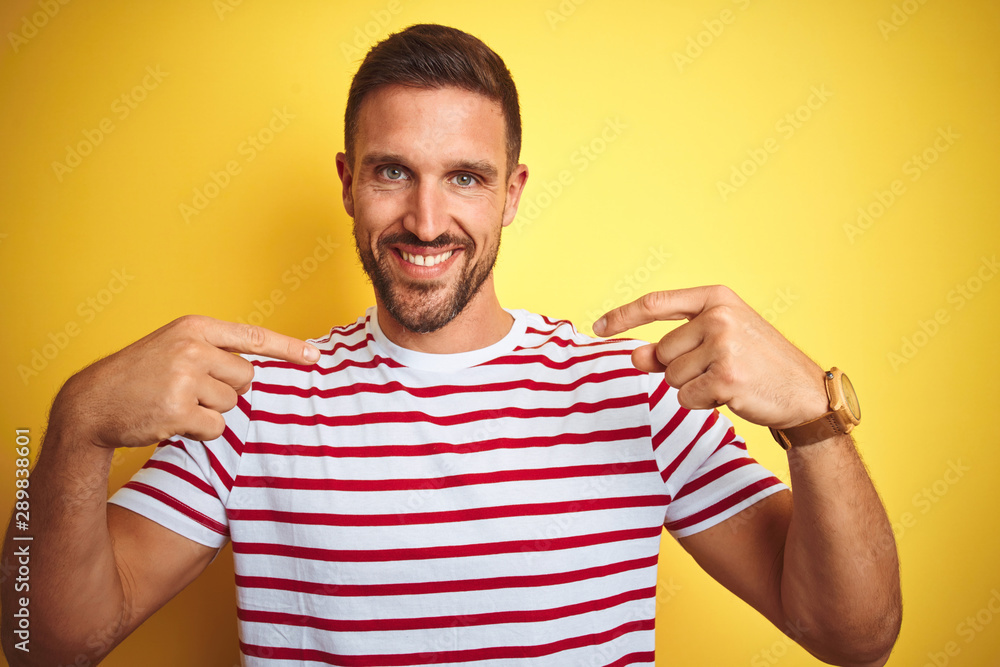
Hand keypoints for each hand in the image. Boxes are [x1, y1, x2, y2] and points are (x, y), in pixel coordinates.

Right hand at [53, 315, 319, 448]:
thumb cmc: (139, 375)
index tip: (316, 357)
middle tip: (190, 389)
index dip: (288, 348)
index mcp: (194, 328)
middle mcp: (193, 349)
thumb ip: (213, 350)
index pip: (254, 337)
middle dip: (227, 390)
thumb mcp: (174, 346)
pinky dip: (199, 431)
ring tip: (174, 402)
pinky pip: (216, 428)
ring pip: (232, 405)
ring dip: (210, 411)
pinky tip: (170, 420)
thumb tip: (255, 370)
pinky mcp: (179, 411)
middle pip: (247, 378)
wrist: (91, 402)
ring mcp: (186, 379)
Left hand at [593, 285, 826, 429]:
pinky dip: (701, 403)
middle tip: (719, 369)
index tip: (597, 328)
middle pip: (662, 352)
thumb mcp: (716, 343)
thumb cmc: (757, 364)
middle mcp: (719, 317)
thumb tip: (634, 356)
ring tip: (728, 380)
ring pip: (671, 377)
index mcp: (717, 298)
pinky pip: (685, 397)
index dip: (622, 316)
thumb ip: (673, 347)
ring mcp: (723, 346)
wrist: (804, 392)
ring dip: (692, 387)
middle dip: (680, 368)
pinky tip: (731, 395)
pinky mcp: (725, 377)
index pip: (656, 303)